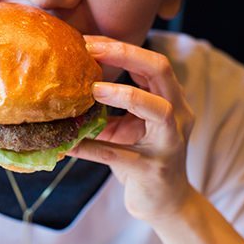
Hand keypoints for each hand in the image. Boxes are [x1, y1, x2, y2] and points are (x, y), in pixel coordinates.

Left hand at [69, 36, 195, 221]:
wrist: (164, 202)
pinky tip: (67, 143)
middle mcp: (178, 115)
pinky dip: (90, 147)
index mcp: (170, 98)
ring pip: (160, 110)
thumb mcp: (124, 126)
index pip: (150, 61)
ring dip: (125, 95)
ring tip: (93, 88)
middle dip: (126, 55)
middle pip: (162, 71)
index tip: (87, 41)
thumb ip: (107, 105)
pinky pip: (119, 154)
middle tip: (90, 50)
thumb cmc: (140, 157)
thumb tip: (65, 83)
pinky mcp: (153, 170)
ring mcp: (170, 143)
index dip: (120, 48)